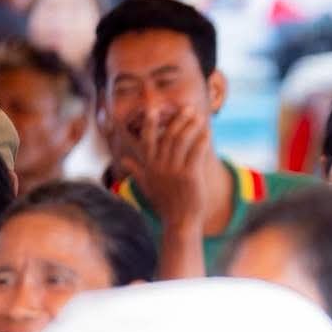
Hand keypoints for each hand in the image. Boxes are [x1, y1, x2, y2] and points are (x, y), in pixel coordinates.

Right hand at [133, 107, 209, 231]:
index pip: (147, 140)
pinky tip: (207, 132)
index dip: (150, 123)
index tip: (153, 109)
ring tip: (198, 117)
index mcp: (149, 167)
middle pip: (167, 136)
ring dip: (190, 126)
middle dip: (177, 120)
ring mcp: (174, 171)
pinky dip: (201, 140)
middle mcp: (159, 167)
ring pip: (181, 141)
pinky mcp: (189, 176)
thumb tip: (124, 159)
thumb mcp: (147, 187)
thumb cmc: (164, 205)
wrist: (179, 222)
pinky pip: (196, 153)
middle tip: (187, 108)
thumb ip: (137, 171)